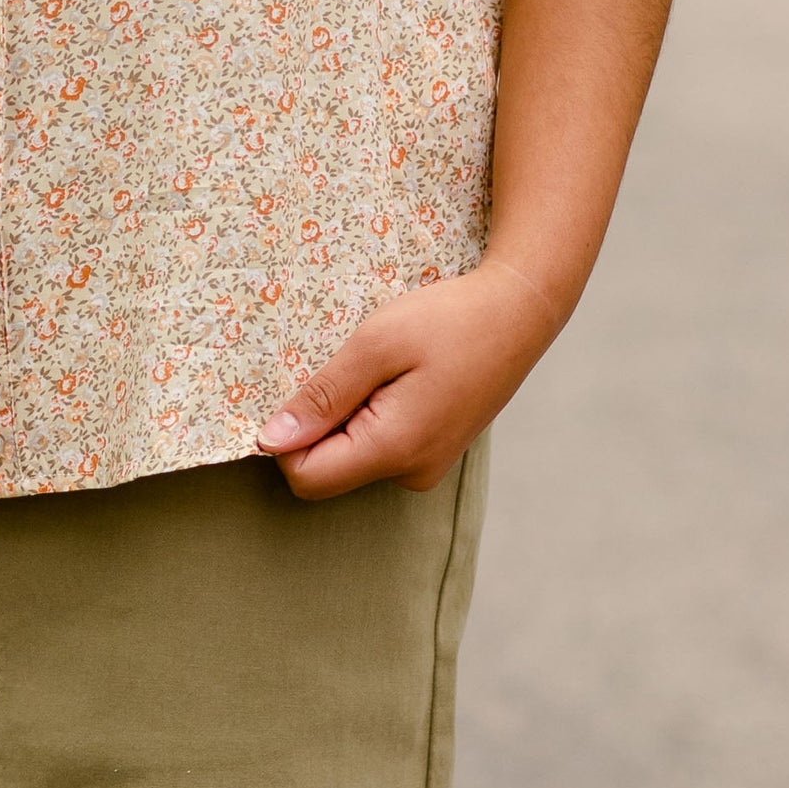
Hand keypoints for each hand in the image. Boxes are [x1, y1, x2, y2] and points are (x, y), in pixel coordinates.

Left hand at [257, 257, 561, 500]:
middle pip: (327, 467)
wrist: (519, 311)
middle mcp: (410, 473)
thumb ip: (323, 396)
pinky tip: (394, 372)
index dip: (286, 436)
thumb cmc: (448, 320)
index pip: (306, 476)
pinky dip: (369, 411)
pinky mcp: (433, 449)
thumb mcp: (376, 344)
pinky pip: (379, 443)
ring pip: (352, 454)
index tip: (301, 384)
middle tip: (347, 364)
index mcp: (393, 450)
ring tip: (377, 364)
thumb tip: (269, 441)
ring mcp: (426, 465)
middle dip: (319, 420)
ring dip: (346, 412)